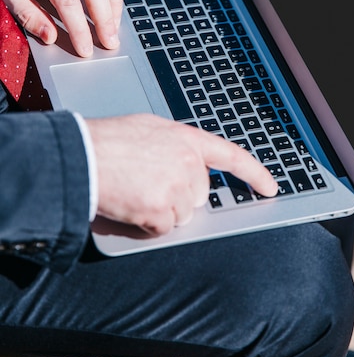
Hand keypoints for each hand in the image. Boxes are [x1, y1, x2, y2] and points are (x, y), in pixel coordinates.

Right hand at [87, 114, 277, 235]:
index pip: (231, 156)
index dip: (254, 173)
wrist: (82, 155)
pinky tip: (132, 205)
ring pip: (182, 213)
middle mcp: (187, 162)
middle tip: (149, 182)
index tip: (269, 187)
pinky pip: (165, 228)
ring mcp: (176, 186)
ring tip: (136, 191)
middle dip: (180, 194)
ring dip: (162, 210)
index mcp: (186, 138)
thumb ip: (175, 144)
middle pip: (199, 193)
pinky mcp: (161, 210)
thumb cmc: (108, 140)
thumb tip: (187, 162)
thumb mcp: (149, 129)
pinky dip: (149, 224)